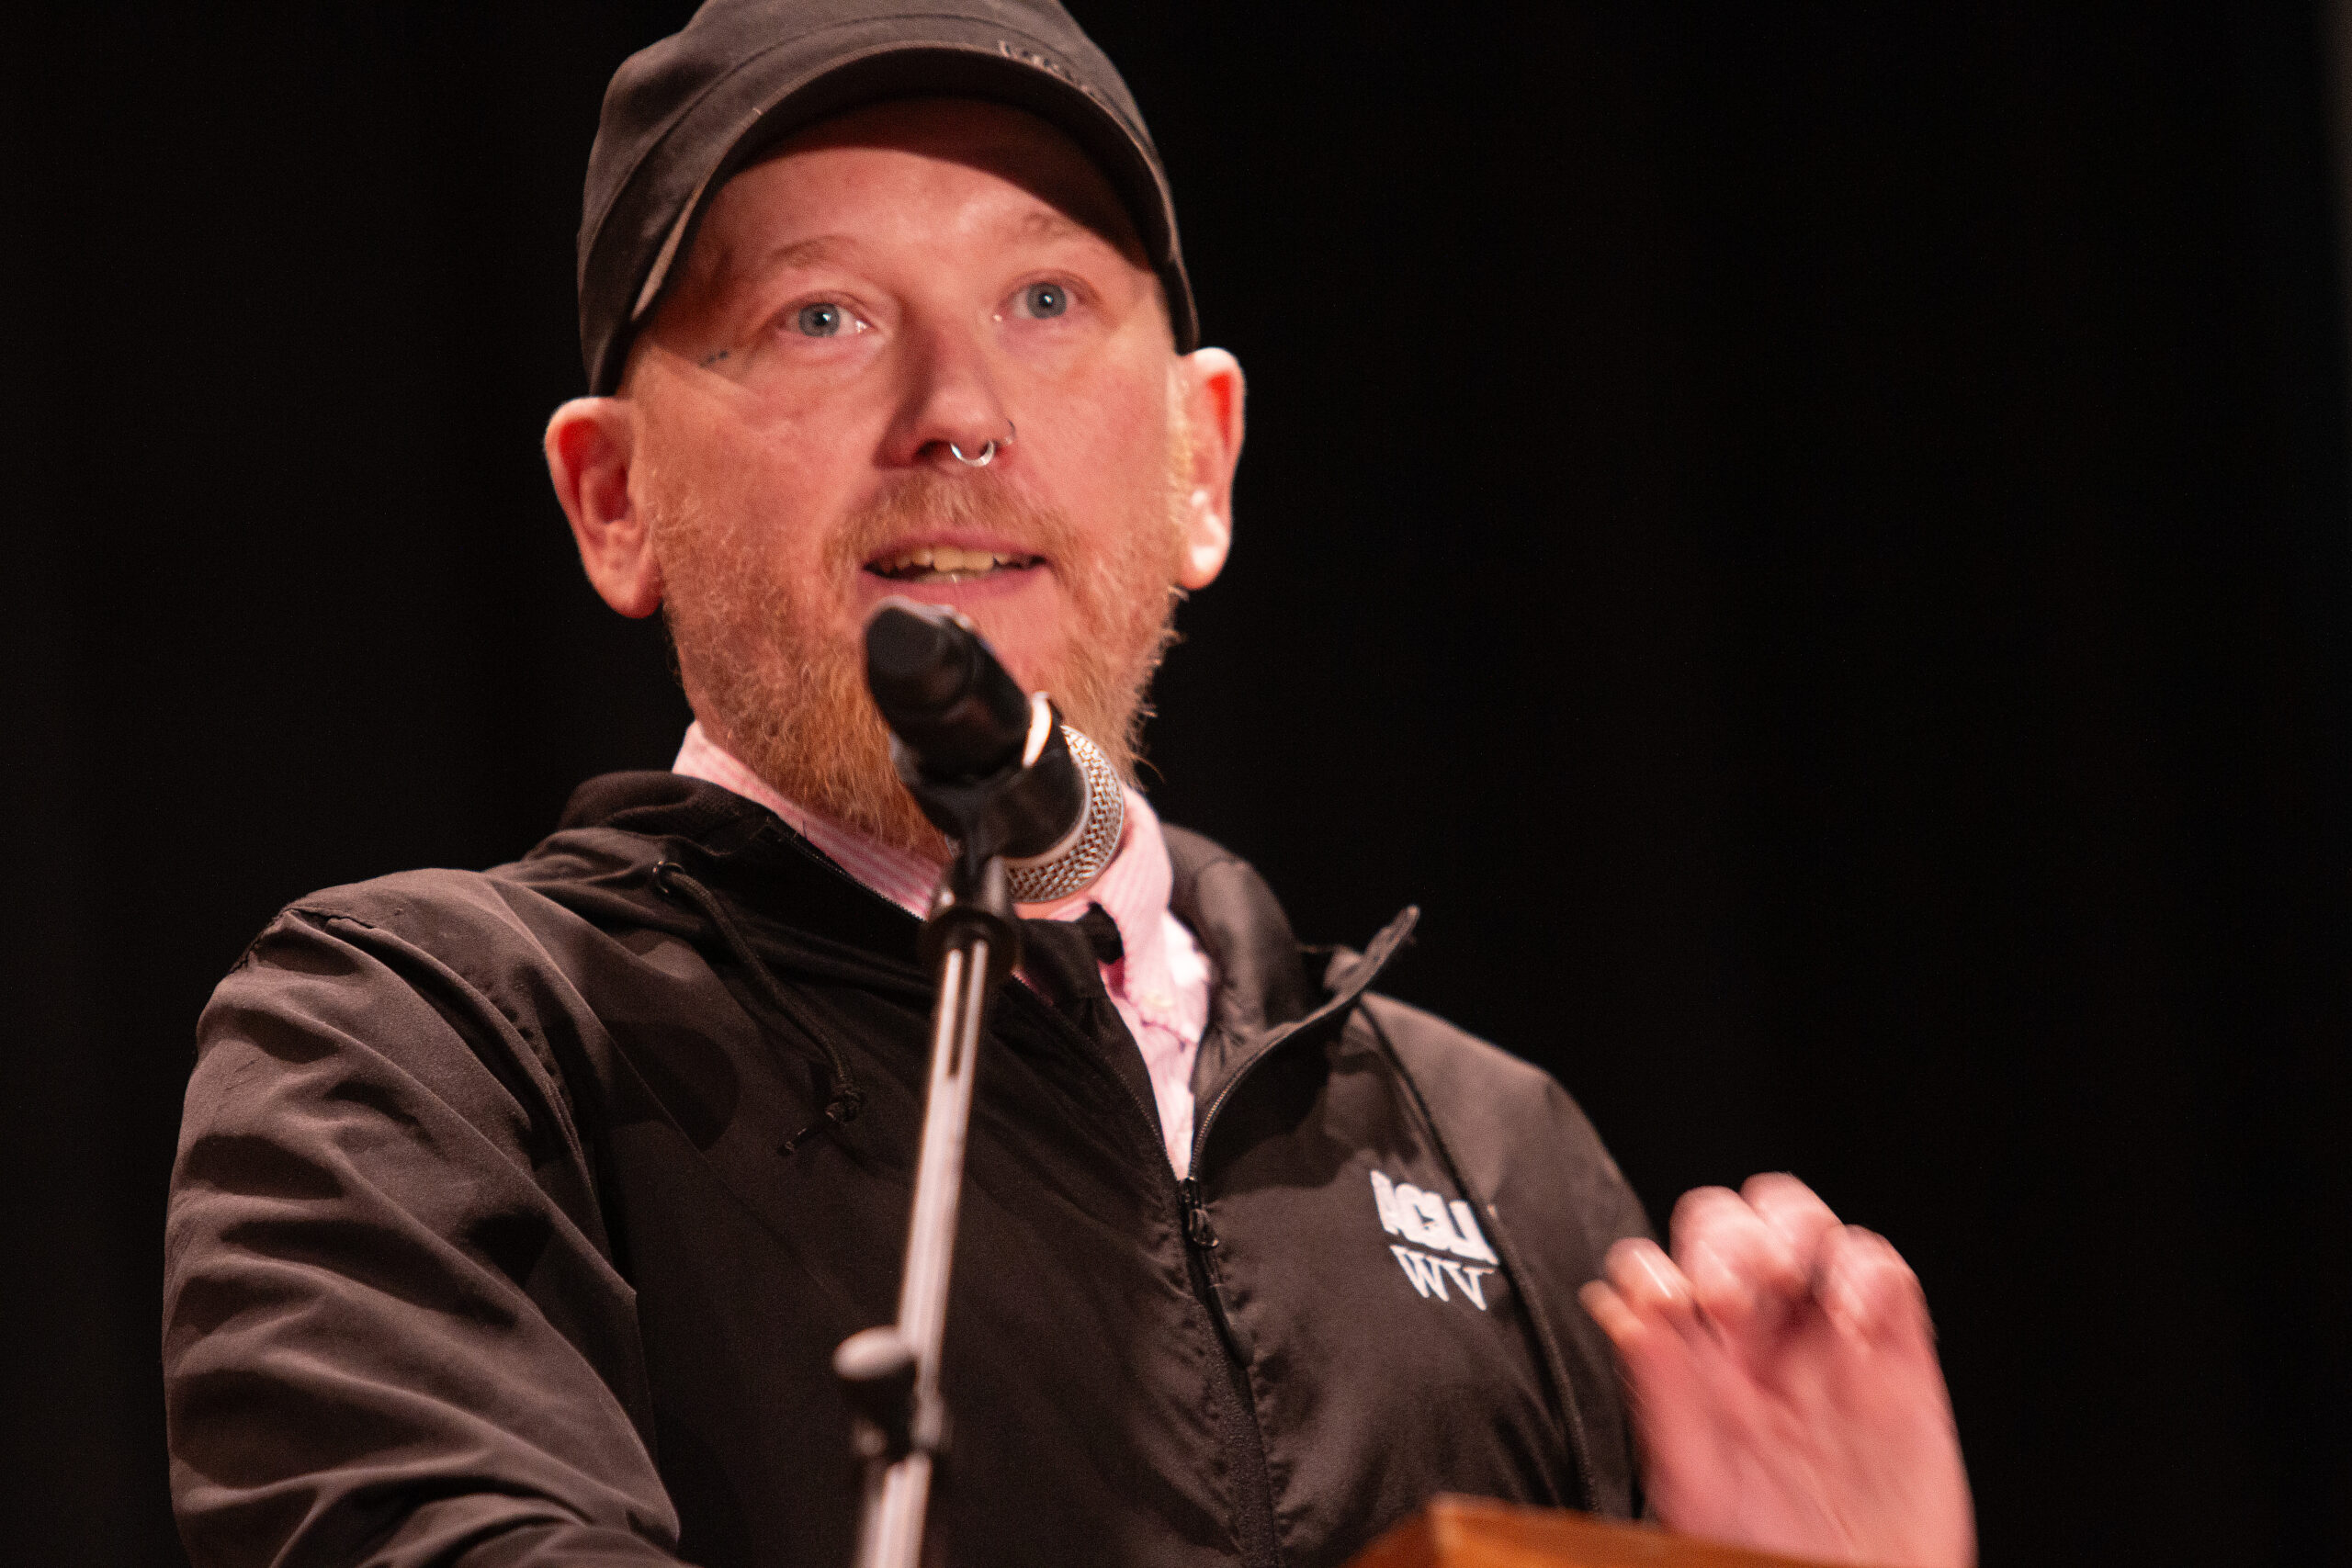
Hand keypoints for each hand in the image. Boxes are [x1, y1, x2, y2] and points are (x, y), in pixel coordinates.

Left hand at [1579, 1174, 1972, 1567]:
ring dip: (1791, 1230)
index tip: (1672, 1301)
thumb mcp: (1696, 1483)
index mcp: (1697, 1362)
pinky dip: (1866, 1271)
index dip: (1660, 1263)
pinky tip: (1852, 1319)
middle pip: (1730, 1224)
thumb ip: (1660, 1391)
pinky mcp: (1895, 1351)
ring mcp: (1827, 1337)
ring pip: (1804, 1224)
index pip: (1663, 1264)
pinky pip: (1881, 1267)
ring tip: (1786, 1280)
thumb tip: (1618, 1305)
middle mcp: (1758, 1339)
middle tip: (1733, 1298)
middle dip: (1728, 1238)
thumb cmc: (1767, 1552)